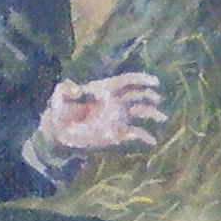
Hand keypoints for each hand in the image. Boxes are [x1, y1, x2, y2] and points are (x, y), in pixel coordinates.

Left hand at [39, 70, 166, 151]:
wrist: (59, 132)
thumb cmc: (60, 110)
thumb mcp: (59, 96)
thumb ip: (66, 89)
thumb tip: (78, 90)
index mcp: (106, 89)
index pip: (128, 82)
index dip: (142, 80)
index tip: (154, 82)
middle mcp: (115, 102)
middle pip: (138, 96)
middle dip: (149, 96)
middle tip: (156, 99)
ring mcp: (117, 118)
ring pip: (141, 112)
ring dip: (152, 113)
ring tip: (161, 117)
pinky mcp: (116, 134)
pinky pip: (135, 133)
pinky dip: (144, 136)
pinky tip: (152, 141)